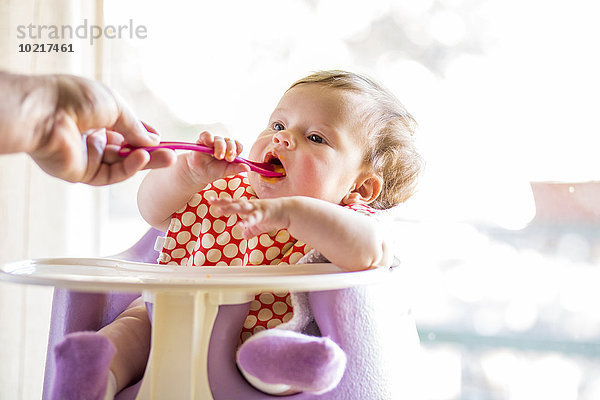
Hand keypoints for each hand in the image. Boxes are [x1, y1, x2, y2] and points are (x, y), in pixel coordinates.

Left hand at [2, 72, 174, 184]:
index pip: (124, 129)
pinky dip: (129, 168)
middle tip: (172, 154)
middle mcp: (90, 136)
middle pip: (127, 149)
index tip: (161, 138)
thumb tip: (153, 141)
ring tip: (167, 157)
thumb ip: (136, 127)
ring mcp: (86, 156)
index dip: (143, 134)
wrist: (45, 112)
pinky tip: (142, 158)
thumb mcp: (116, 106)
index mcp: (95, 115)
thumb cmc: (76, 99)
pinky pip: (110, 174)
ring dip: (145, 161)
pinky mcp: (81, 173)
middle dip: (150, 151)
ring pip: (122, 163)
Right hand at [184, 131, 249, 185]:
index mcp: (230, 150)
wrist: (198, 174)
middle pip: (230, 141)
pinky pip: (206, 134)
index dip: (237, 149)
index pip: (238, 145)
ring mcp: (213, 141)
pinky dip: (208, 137)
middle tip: (228, 159)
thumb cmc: (213, 171)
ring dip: (220, 146)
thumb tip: (248, 168)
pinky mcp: (202, 140)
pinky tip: (209, 143)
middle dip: (230, 149)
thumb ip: (236, 168)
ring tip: (218, 156)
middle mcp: (223, 144)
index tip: (235, 158)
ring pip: (219, 139)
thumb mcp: (226, 171)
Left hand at [208, 196, 289, 238]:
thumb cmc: (274, 217)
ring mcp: (257, 209)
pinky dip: (246, 222)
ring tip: (220, 211)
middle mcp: (251, 205)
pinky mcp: (263, 214)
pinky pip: (253, 219)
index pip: (232, 202)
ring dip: (230, 209)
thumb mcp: (260, 225)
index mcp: (249, 206)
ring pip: (241, 208)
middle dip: (222, 202)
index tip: (210, 199)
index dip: (222, 201)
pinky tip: (239, 225)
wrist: (289, 212)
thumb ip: (251, 230)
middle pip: (234, 202)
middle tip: (210, 200)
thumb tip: (244, 235)